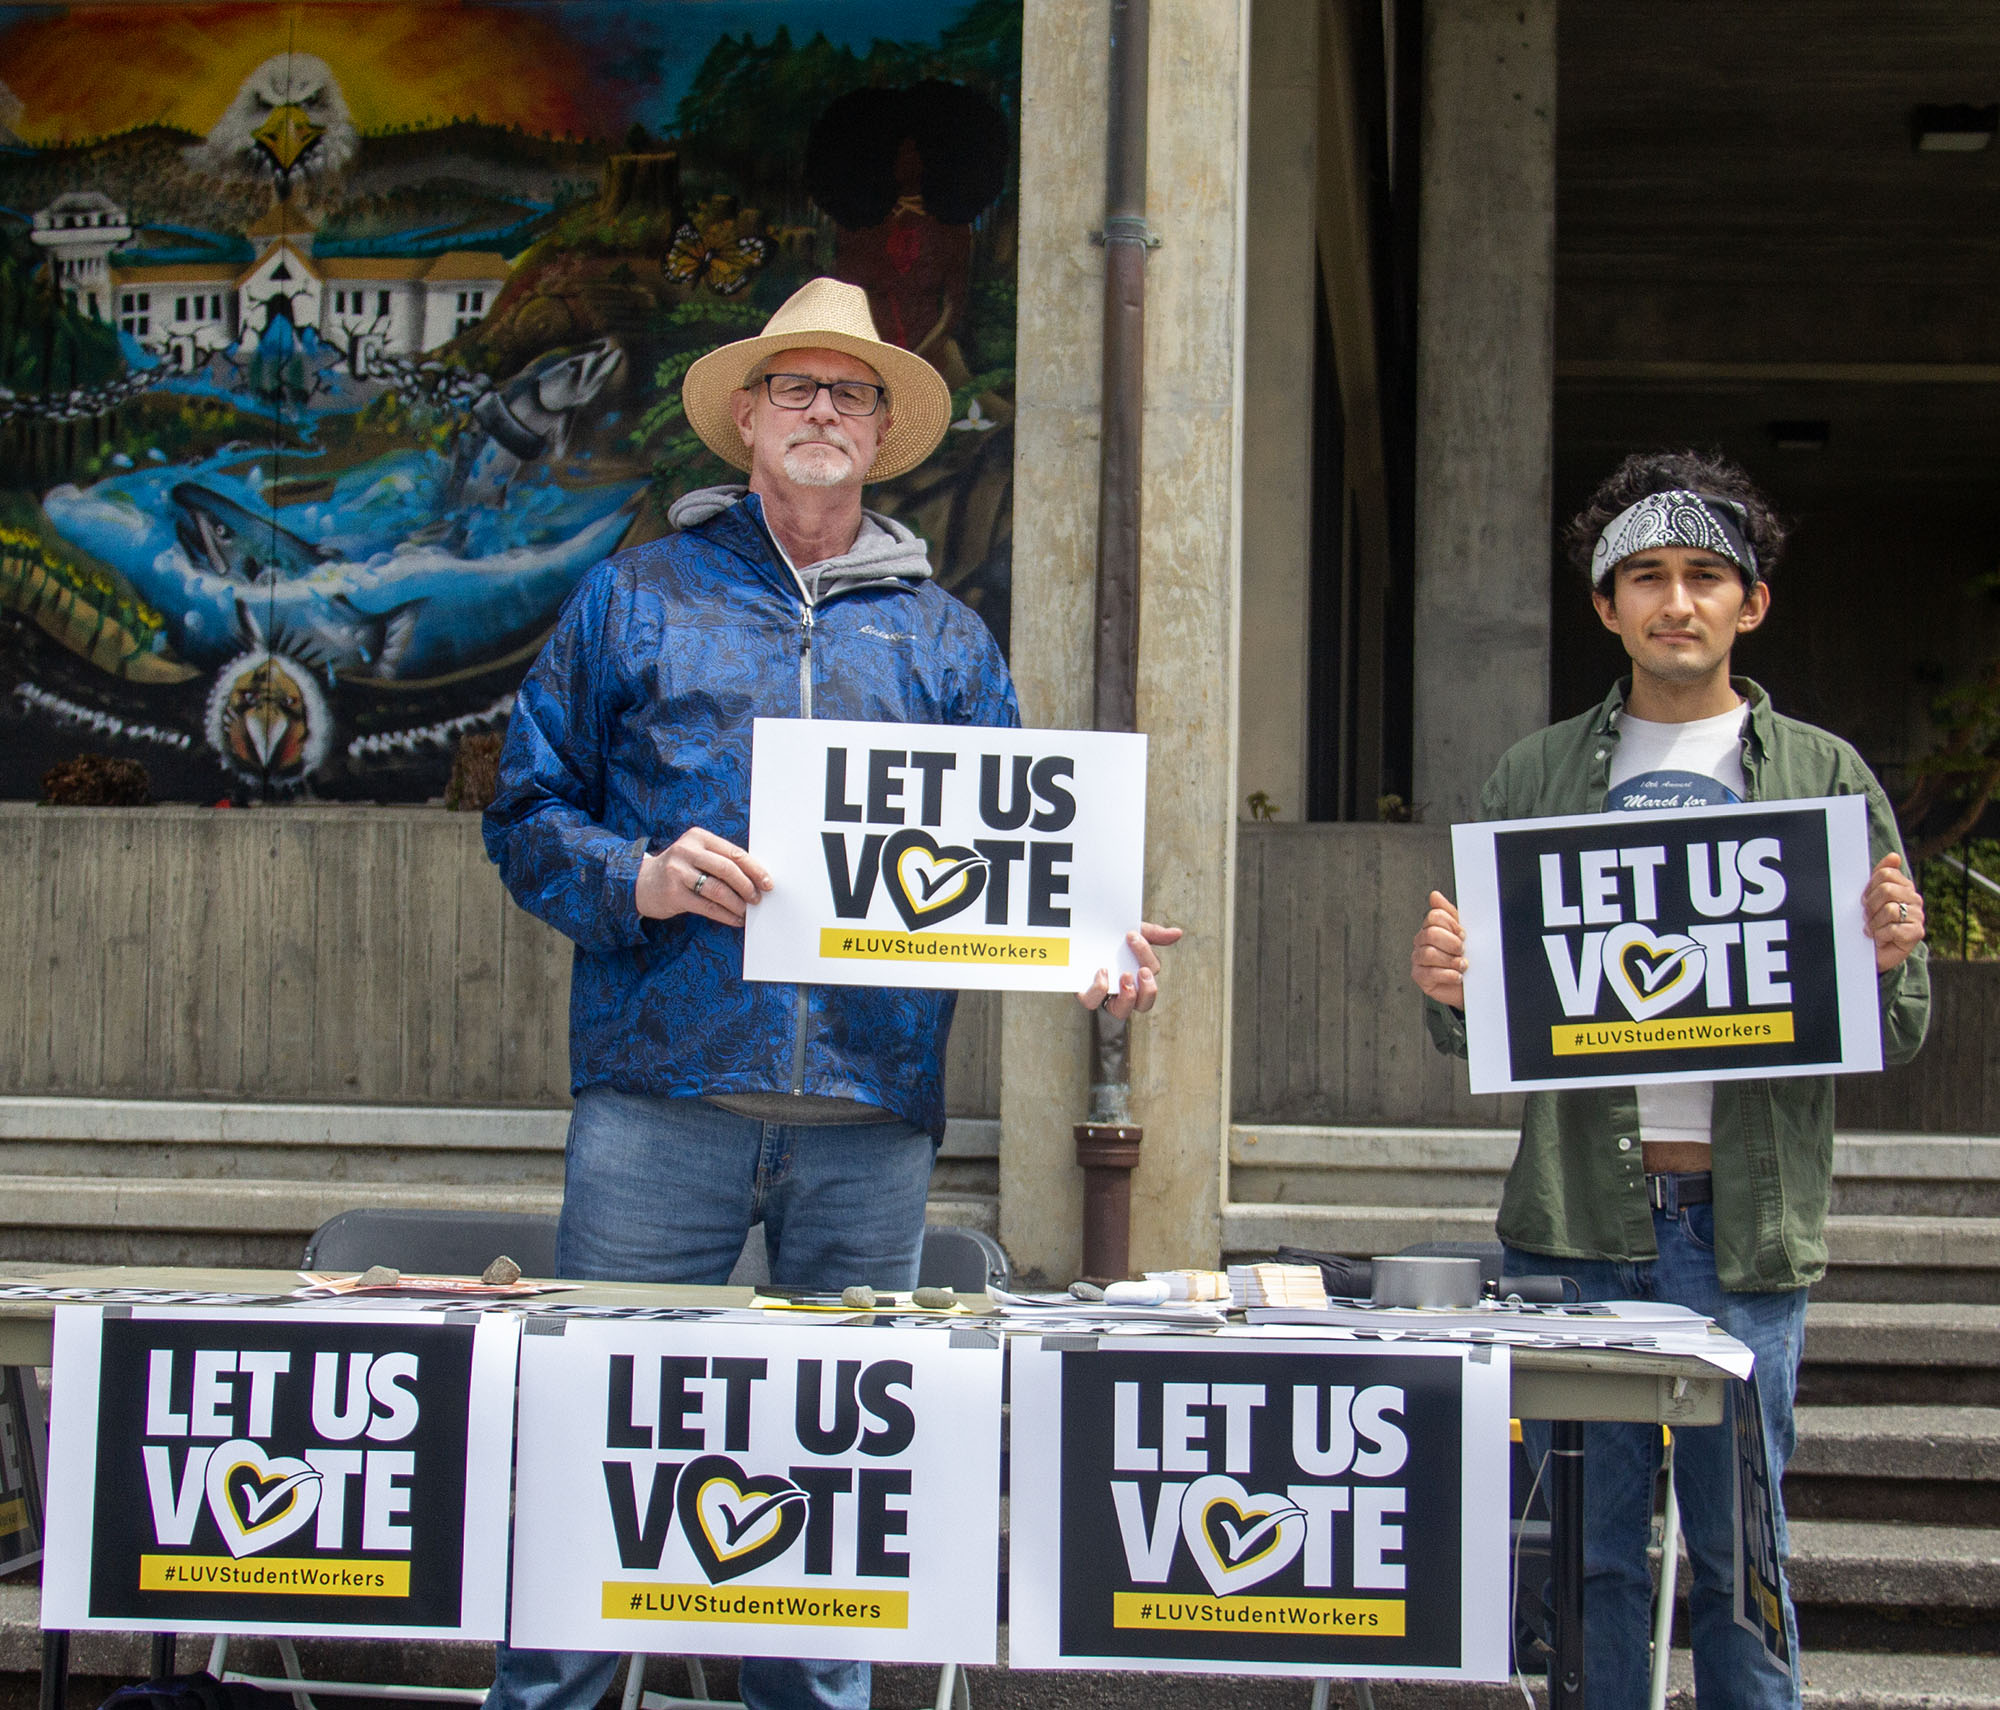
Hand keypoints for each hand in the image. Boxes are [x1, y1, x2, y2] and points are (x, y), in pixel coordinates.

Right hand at [635, 827, 772, 926]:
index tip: (768, 882)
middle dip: (747, 886)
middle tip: (757, 898)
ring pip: (718, 890)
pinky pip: (707, 907)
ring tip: (746, 911)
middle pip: (727, 869)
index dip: (754, 869)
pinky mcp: (673, 894)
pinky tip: (734, 919)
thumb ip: (720, 860)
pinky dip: (725, 915)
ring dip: (737, 903)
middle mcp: (687, 851)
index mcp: (698, 837)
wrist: (641, 882)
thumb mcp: (695, 854)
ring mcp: (678, 872)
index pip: (733, 852)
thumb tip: (756, 878)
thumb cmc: (678, 869)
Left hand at [1079, 923, 1182, 1019]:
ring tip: (1125, 976)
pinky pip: (1093, 1003)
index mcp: (1138, 978)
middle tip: (1141, 971)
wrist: (1079, 934)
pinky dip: (1099, 990)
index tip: (1132, 936)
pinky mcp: (1086, 994)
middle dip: (1148, 990)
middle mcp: (1124, 992)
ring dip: (1128, 997)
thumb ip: (1154, 934)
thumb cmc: (1111, 939)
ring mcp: (1105, 996)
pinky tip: (1102, 972)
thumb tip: (1178, 933)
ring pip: (1121, 1012)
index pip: (1150, 975)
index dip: (1146, 957)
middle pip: (1144, 1004)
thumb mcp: (1133, 932)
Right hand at [1411, 890, 1467, 1006]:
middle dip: (1452, 943)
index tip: (1463, 934)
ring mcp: (1418, 959)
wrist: (1472, 984)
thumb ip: (1449, 913)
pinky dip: (1448, 975)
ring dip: (1451, 961)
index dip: (1452, 925)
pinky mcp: (1419, 977)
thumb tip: (1434, 895)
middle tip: (1462, 950)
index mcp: (1431, 927)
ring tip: (1462, 965)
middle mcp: (1421, 941)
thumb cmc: (1466, 956)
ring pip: (1429, 953)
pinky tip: (1457, 976)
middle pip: (1431, 934)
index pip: (1434, 916)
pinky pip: (1430, 973)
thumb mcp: (1462, 932)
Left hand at [1863, 852, 1924, 972]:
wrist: (1873, 951)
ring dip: (1874, 923)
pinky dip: (1881, 935)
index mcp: (1904, 886)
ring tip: (1873, 929)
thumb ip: (1880, 875)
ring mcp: (1918, 915)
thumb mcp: (1870, 896)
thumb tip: (1894, 856)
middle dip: (1870, 906)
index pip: (1884, 875)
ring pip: (1890, 910)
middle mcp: (1914, 899)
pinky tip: (1880, 938)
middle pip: (1886, 890)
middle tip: (1868, 917)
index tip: (1864, 901)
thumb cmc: (1871, 922)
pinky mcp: (1917, 933)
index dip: (1868, 888)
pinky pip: (1894, 928)